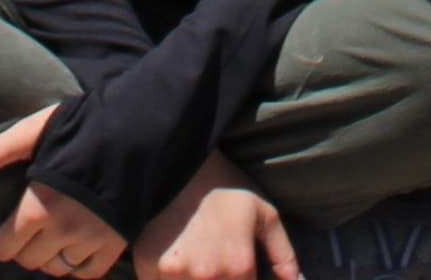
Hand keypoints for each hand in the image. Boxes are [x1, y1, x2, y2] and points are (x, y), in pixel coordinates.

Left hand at [0, 106, 128, 275]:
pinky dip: (78, 266)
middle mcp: (63, 230)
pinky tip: (76, 246)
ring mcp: (92, 239)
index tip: (5, 228)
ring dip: (51, 256)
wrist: (139, 129)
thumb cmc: (82, 126)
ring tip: (54, 234)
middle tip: (30, 228)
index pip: (4, 248)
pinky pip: (88, 273)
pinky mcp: (116, 243)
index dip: (0, 239)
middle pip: (29, 261)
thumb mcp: (34, 131)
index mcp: (38, 206)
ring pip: (57, 269)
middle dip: (24, 247)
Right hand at [134, 152, 298, 279]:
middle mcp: (207, 277)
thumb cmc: (224, 189)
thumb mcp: (264, 215)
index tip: (238, 271)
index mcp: (238, 267)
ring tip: (198, 258)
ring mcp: (174, 274)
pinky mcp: (147, 268)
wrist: (177, 162)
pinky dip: (169, 279)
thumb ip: (283, 255)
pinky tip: (176, 259)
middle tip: (216, 262)